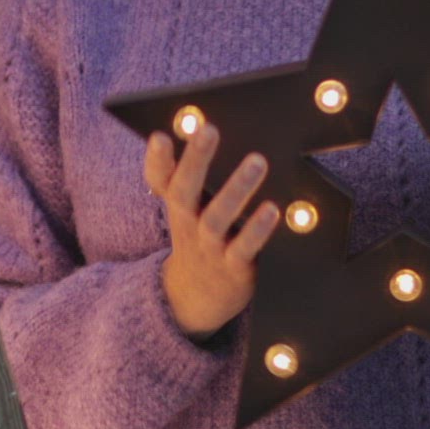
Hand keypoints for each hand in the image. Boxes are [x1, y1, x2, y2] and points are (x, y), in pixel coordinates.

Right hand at [144, 123, 280, 341]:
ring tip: (257, 161)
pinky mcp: (233, 267)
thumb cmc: (197, 238)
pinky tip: (271, 209)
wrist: (197, 298)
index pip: (160, 180)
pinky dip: (256, 230)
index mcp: (177, 206)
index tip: (160, 136)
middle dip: (195, 161)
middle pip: (184, 192)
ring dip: (236, 190)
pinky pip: (243, 248)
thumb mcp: (184, 209)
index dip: (157, 160)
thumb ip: (180, 174)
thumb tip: (179, 131)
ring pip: (216, 219)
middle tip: (209, 130)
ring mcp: (209, 247)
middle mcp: (187, 224)